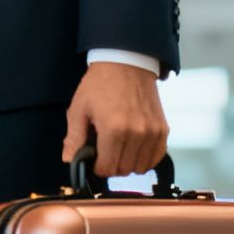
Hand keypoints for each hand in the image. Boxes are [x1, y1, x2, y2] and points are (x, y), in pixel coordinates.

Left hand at [62, 62, 167, 176]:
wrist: (126, 63)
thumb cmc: (100, 84)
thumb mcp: (78, 108)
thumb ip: (74, 138)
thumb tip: (69, 161)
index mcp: (114, 129)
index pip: (107, 168)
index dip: (97, 168)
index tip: (93, 159)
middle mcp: (137, 133)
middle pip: (124, 170)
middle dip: (111, 165)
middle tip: (104, 151)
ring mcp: (153, 132)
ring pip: (141, 167)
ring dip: (128, 163)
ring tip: (118, 148)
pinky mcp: (163, 129)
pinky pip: (156, 157)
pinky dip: (145, 158)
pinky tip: (133, 148)